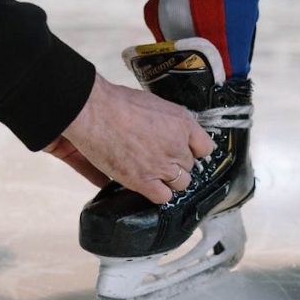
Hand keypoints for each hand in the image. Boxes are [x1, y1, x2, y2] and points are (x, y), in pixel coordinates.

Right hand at [51, 74, 214, 203]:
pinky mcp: (144, 180)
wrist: (93, 112)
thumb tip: (167, 133)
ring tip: (152, 172)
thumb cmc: (116, 103)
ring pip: (181, 183)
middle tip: (159, 159)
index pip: (205, 146)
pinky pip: (164, 197)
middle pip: (190, 166)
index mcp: (182, 122)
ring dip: (169, 180)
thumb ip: (167, 122)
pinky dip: (157, 193)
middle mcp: (177, 145)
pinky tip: (147, 184)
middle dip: (176, 163)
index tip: (185, 151)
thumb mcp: (153, 104)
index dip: (193, 150)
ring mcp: (162, 165)